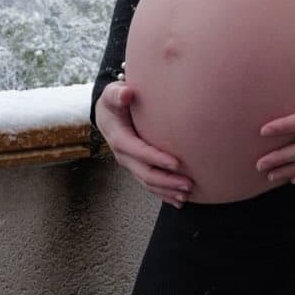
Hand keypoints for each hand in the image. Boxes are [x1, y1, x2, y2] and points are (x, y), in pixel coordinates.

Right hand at [94, 82, 193, 207]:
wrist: (106, 114)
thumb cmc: (115, 101)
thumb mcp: (113, 94)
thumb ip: (118, 93)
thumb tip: (127, 92)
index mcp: (119, 138)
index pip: (140, 151)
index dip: (157, 159)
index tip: (176, 163)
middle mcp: (124, 156)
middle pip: (146, 174)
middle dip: (167, 181)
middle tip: (188, 184)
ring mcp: (130, 164)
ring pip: (148, 183)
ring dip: (167, 191)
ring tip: (186, 195)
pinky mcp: (136, 167)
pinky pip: (149, 184)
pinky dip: (163, 194)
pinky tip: (177, 201)